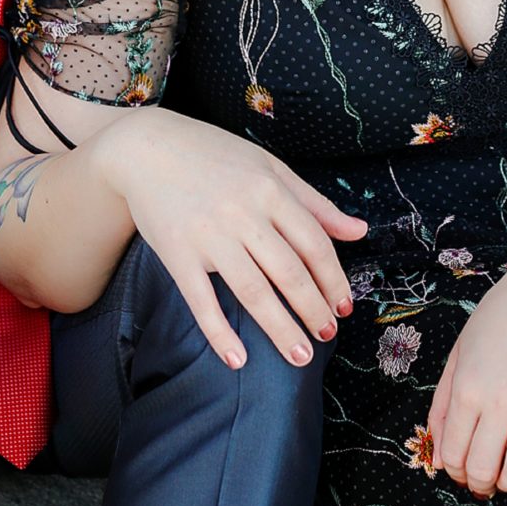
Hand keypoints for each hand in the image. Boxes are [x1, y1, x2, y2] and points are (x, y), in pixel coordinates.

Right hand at [98, 109, 366, 369]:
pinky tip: (238, 358)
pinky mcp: (176, 253)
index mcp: (269, 188)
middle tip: (327, 335)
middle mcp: (242, 212)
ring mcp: (208, 234)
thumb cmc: (214, 155)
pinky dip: (219, 332)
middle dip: (313, 309)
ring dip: (280, 328)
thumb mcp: (269, 166)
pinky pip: (201, 300)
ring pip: (252, 290)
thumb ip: (314, 202)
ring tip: (300, 355)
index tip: (344, 306)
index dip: (333, 279)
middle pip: (288, 272)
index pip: (313, 243)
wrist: (147, 146)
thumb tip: (359, 231)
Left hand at [428, 244, 506, 497]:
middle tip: (487, 482)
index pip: (453, 453)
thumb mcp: (461, 349)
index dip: (456, 473)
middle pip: (484, 469)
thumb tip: (437, 453)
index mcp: (466, 386)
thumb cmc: (503, 313)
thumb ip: (443, 400)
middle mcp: (498, 400)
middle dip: (482, 485)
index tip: (463, 474)